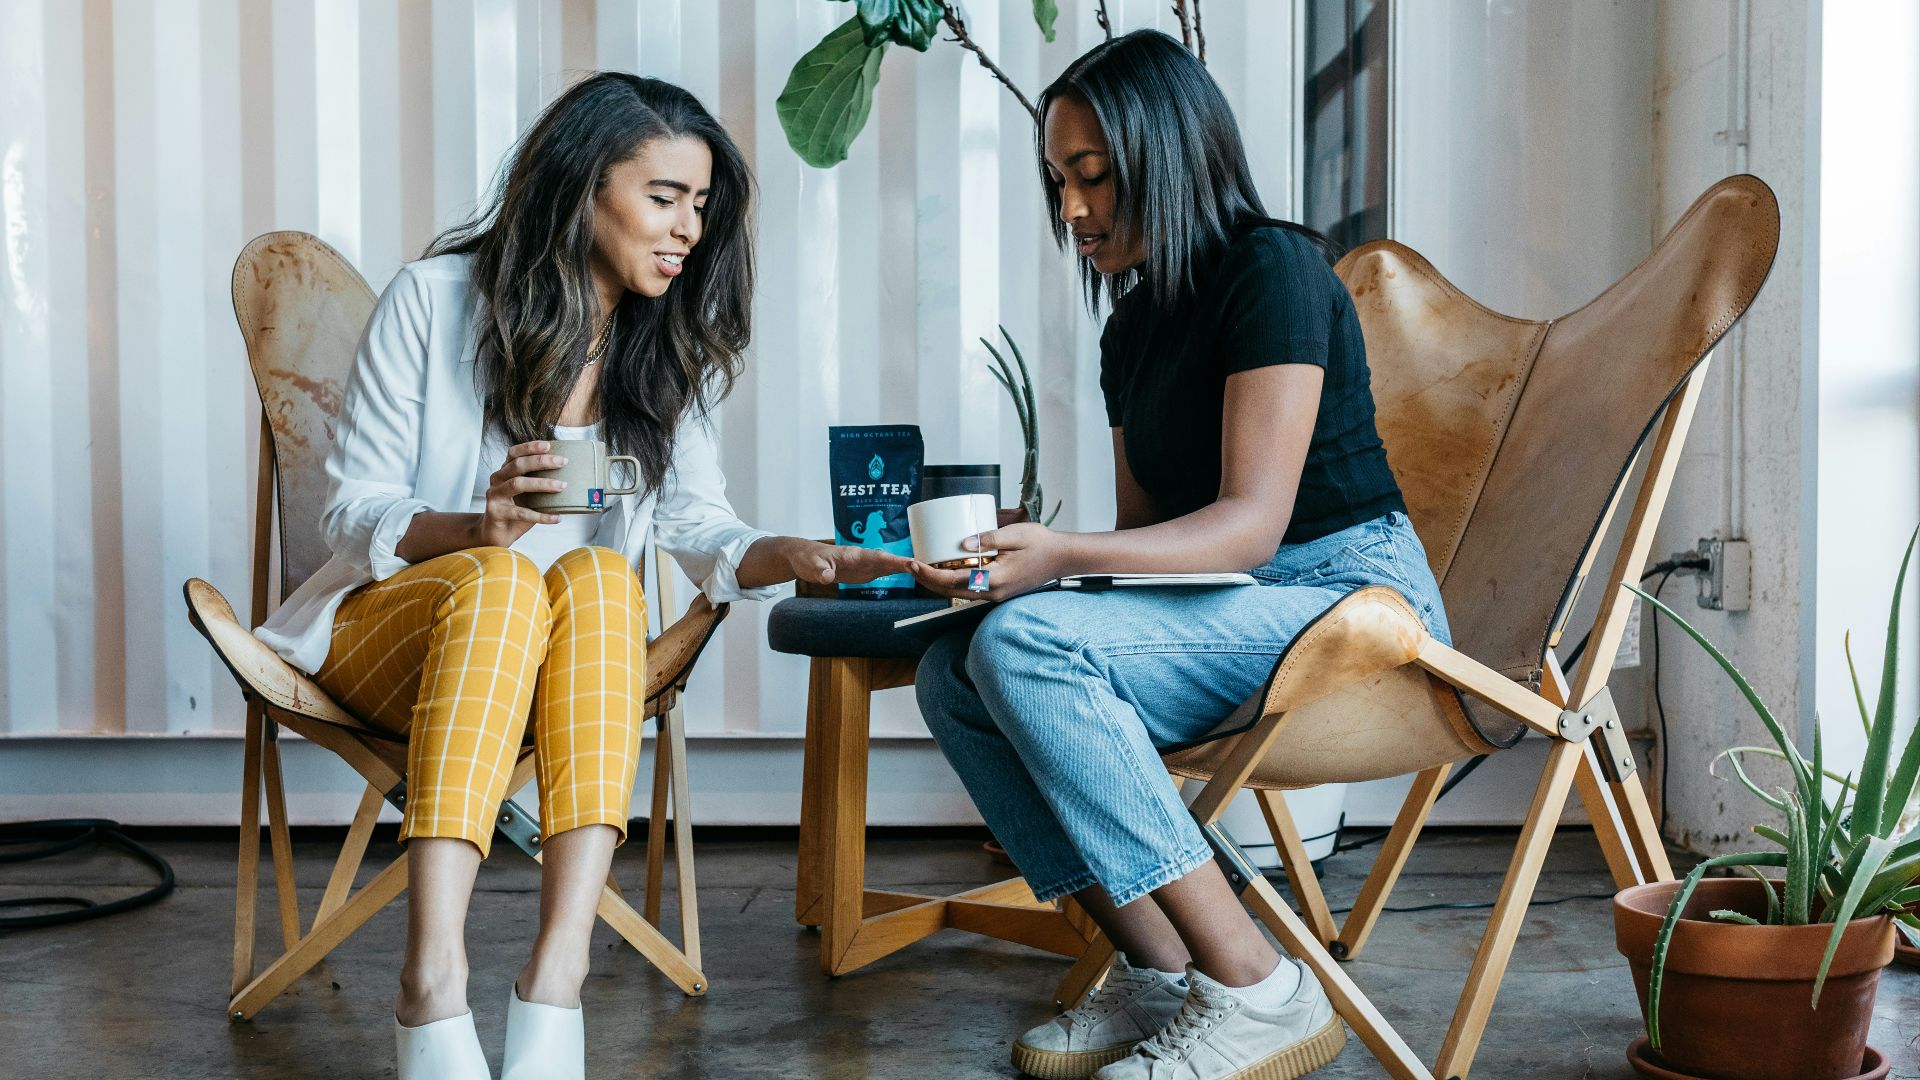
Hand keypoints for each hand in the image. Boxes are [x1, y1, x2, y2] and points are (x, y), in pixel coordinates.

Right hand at [476, 440, 566, 547]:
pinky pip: (520, 513)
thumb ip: (540, 484)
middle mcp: (497, 480)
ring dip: (542, 484)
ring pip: (517, 484)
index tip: (549, 445)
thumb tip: (571, 478)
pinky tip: (556, 517)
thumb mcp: (528, 495)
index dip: (530, 447)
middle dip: (541, 461)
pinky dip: (541, 515)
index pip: (514, 453)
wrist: (496, 534)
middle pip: (518, 465)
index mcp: (505, 472)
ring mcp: (494, 495)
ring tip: (561, 486)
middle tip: (562, 462)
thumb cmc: (515, 512)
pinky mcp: (495, 512)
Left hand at [785, 539, 914, 585]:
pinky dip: (898, 572)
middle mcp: (862, 558)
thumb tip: (828, 576)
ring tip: (927, 572)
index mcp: (853, 554)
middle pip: (889, 561)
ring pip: (889, 565)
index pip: (877, 557)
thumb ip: (820, 570)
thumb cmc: (807, 558)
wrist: (803, 556)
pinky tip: (911, 574)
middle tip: (928, 569)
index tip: (911, 563)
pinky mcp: (863, 572)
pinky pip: (883, 571)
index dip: (895, 561)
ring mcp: (864, 565)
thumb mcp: (810, 565)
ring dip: (906, 568)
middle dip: (908, 564)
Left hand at [909, 521, 1067, 600]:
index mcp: (995, 580)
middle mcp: (993, 592)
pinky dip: (953, 581)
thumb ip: (988, 539)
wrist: (1063, 558)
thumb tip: (962, 544)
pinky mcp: (998, 591)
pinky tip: (946, 570)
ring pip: (958, 592)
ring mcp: (996, 594)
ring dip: (938, 582)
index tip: (914, 563)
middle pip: (950, 591)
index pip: (953, 580)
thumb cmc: (1042, 544)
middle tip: (910, 565)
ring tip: (922, 568)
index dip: (930, 573)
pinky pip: (970, 589)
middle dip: (927, 579)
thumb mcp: (1015, 534)